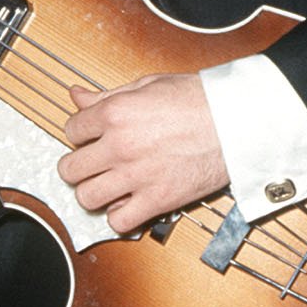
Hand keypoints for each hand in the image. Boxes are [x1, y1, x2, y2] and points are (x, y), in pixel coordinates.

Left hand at [58, 72, 227, 233]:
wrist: (237, 120)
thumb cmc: (199, 99)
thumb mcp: (148, 85)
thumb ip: (107, 95)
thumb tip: (77, 96)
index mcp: (115, 113)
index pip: (71, 130)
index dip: (81, 134)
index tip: (91, 138)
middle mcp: (120, 145)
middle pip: (70, 169)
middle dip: (79, 166)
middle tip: (93, 164)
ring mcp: (137, 175)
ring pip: (87, 198)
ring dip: (94, 193)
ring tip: (108, 184)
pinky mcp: (158, 200)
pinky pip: (118, 222)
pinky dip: (120, 216)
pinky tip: (128, 202)